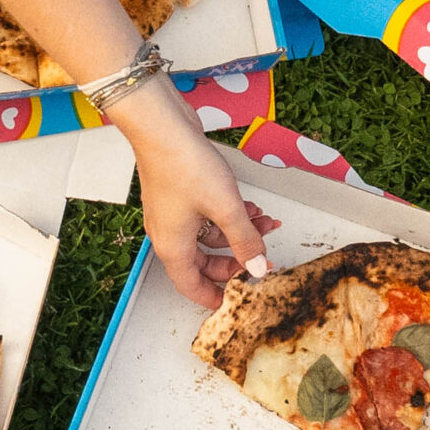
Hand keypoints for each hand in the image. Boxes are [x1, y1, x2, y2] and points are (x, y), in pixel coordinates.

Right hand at [118, 81, 271, 307]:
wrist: (163, 127)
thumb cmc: (185, 167)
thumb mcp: (226, 209)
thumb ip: (245, 240)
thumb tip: (257, 269)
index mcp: (173, 247)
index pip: (190, 286)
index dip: (211, 297)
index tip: (231, 303)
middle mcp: (168, 234)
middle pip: (202, 263)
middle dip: (235, 260)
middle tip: (260, 258)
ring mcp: (172, 213)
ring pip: (208, 236)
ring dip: (238, 232)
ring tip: (266, 223)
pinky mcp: (179, 194)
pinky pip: (206, 216)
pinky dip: (228, 215)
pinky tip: (249, 206)